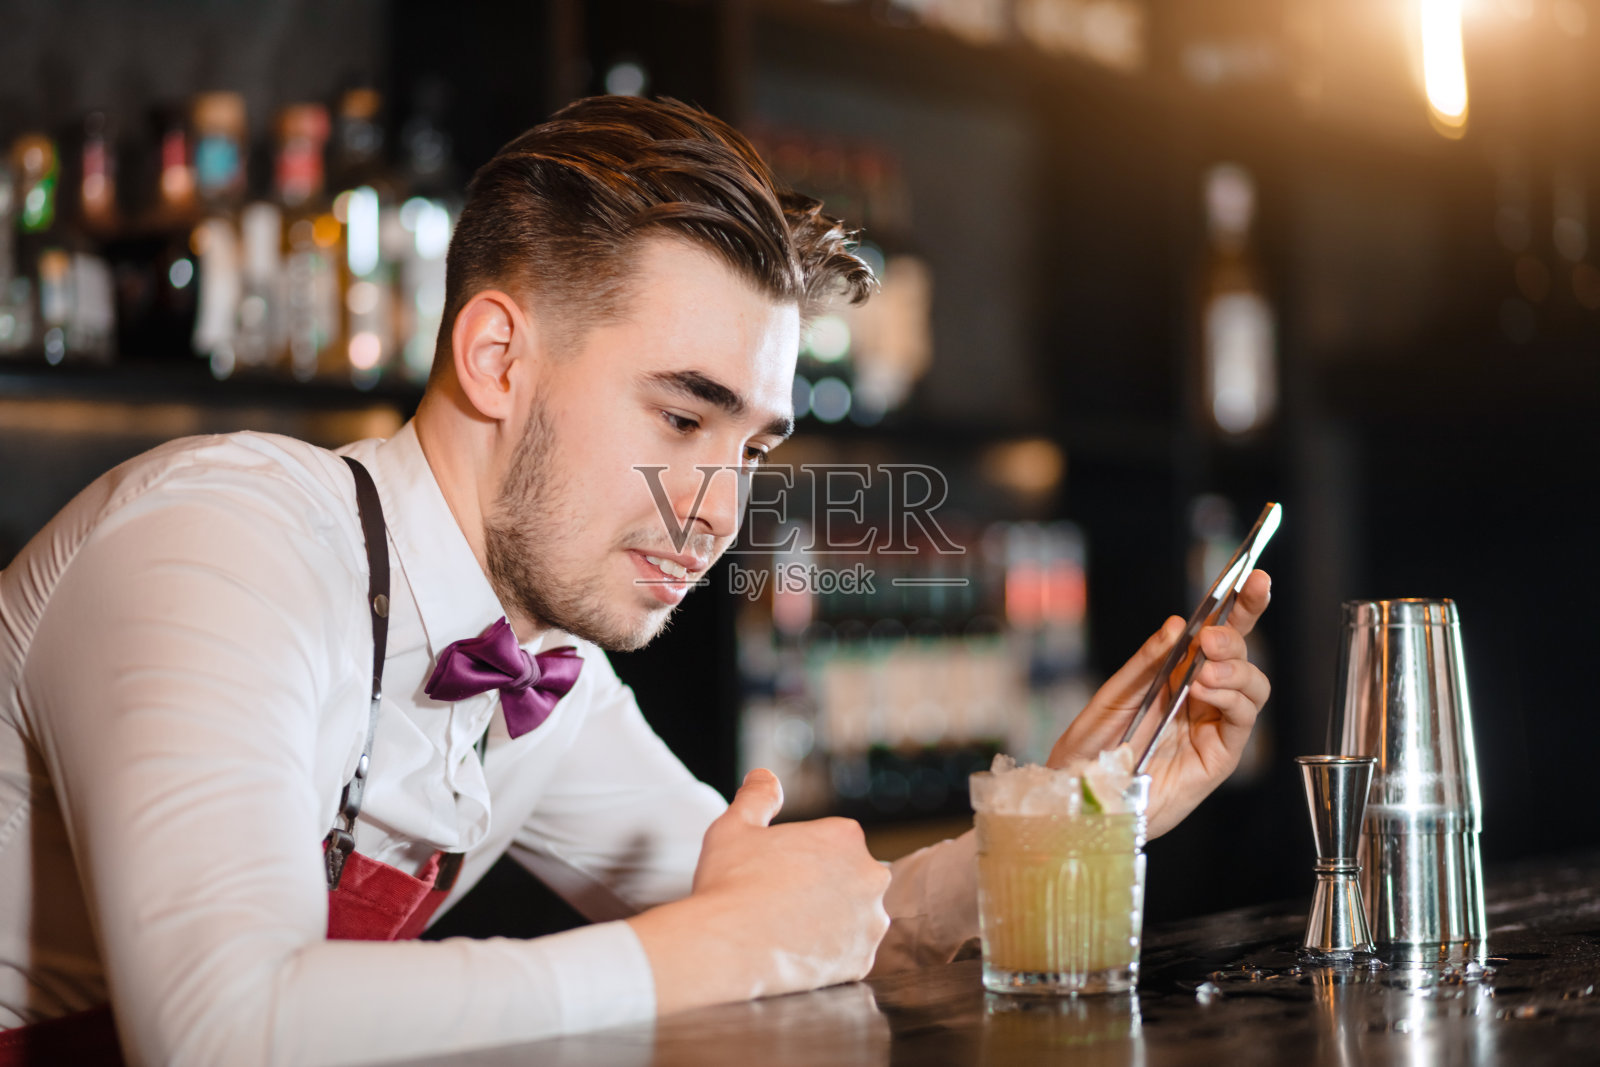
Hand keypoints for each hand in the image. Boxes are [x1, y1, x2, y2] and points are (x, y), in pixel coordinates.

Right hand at [627, 769, 890, 1012]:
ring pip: (854, 917)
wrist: (726, 946)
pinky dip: (830, 955)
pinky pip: (850, 954)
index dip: (802, 858)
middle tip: (782, 901)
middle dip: (824, 888)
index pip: (833, 843)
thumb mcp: (735, 825)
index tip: (777, 873)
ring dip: (832, 921)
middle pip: (850, 878)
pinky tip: (798, 952)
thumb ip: (758, 796)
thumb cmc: (729, 882)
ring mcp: (869, 922)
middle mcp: (870, 876)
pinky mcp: (862, 962)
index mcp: (845, 837)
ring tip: (789, 929)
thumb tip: (764, 777)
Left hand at [1047, 569, 1272, 838]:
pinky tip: (1207, 692)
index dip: (1241, 607)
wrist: (1082, 795)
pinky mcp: (1220, 757)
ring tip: (1204, 672)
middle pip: (1242, 656)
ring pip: (1253, 687)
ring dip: (1234, 670)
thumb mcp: (1113, 696)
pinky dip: (1231, 699)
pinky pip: (1242, 721)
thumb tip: (1177, 624)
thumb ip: (1146, 663)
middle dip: (1236, 636)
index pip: (1218, 636)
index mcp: (1178, 675)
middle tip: (1211, 639)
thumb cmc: (1092, 747)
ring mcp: (1214, 726)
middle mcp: (1202, 697)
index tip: (1254, 578)